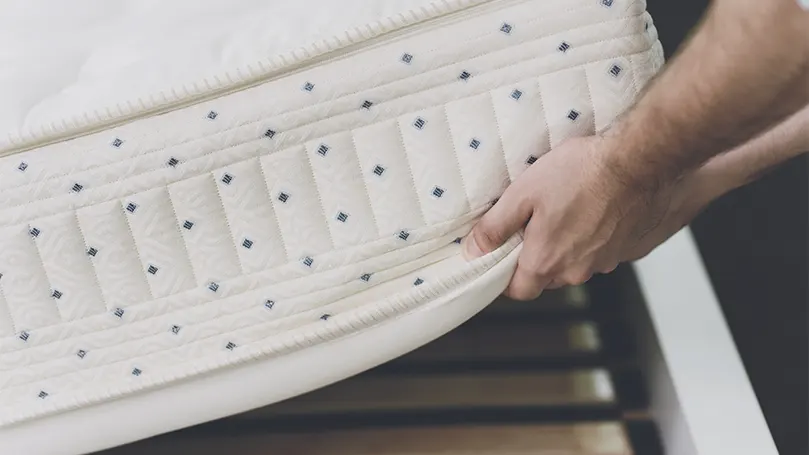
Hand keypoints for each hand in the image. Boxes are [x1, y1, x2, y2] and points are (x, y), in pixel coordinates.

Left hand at [461, 135, 682, 299]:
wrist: (638, 162)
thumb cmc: (581, 174)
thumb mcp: (523, 193)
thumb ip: (495, 226)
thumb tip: (473, 250)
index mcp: (546, 262)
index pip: (518, 290)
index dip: (505, 277)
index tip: (501, 257)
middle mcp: (576, 271)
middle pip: (545, 278)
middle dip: (533, 260)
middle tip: (529, 227)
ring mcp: (604, 263)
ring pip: (572, 266)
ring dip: (563, 249)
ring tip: (561, 214)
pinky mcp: (624, 250)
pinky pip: (596, 254)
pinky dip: (588, 240)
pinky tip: (587, 213)